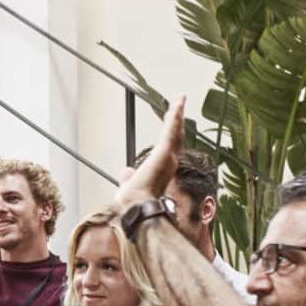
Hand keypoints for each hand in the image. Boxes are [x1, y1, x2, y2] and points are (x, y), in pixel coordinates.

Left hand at [113, 94, 186, 214]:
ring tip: (180, 99)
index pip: (168, 146)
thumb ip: (128, 177)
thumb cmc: (134, 200)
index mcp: (162, 168)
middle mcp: (169, 161)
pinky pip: (171, 129)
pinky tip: (178, 103)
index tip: (172, 123)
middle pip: (175, 136)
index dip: (172, 134)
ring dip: (177, 114)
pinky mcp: (165, 151)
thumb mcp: (130, 183)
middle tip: (179, 105)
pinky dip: (175, 116)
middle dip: (177, 120)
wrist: (137, 206)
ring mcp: (169, 156)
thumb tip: (125, 171)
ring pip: (174, 131)